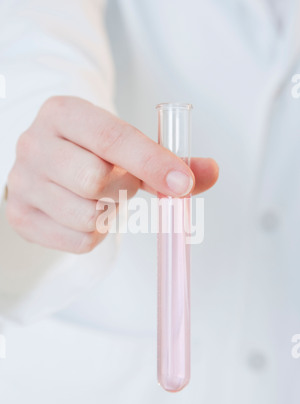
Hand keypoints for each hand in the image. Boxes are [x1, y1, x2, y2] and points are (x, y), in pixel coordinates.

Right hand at [6, 96, 218, 252]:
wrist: (54, 160)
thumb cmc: (96, 152)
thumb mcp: (129, 146)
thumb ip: (171, 159)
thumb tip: (211, 171)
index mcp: (63, 112)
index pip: (111, 138)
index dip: (151, 162)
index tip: (182, 184)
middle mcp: (34, 144)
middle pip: (94, 180)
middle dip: (121, 188)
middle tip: (120, 183)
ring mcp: (22, 183)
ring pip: (86, 216)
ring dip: (108, 213)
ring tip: (102, 197)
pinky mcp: (22, 216)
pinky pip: (78, 240)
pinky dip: (96, 233)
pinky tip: (88, 213)